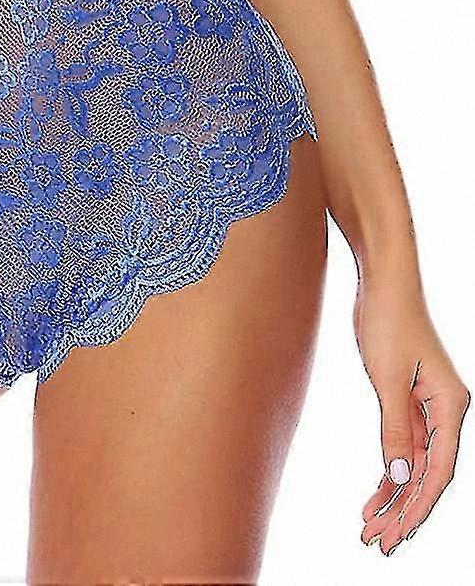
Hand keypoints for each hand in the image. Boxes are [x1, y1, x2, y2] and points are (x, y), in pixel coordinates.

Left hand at [353, 271, 468, 556]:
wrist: (382, 279)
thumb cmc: (387, 320)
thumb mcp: (387, 378)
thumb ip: (395, 429)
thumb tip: (401, 478)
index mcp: (452, 407)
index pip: (440, 472)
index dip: (419, 507)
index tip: (397, 534)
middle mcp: (446, 411)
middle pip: (428, 474)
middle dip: (403, 510)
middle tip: (376, 542)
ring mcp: (428, 406)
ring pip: (415, 464)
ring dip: (394, 496)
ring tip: (369, 527)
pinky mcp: (409, 399)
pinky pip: (404, 446)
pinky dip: (389, 470)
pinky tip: (374, 495)